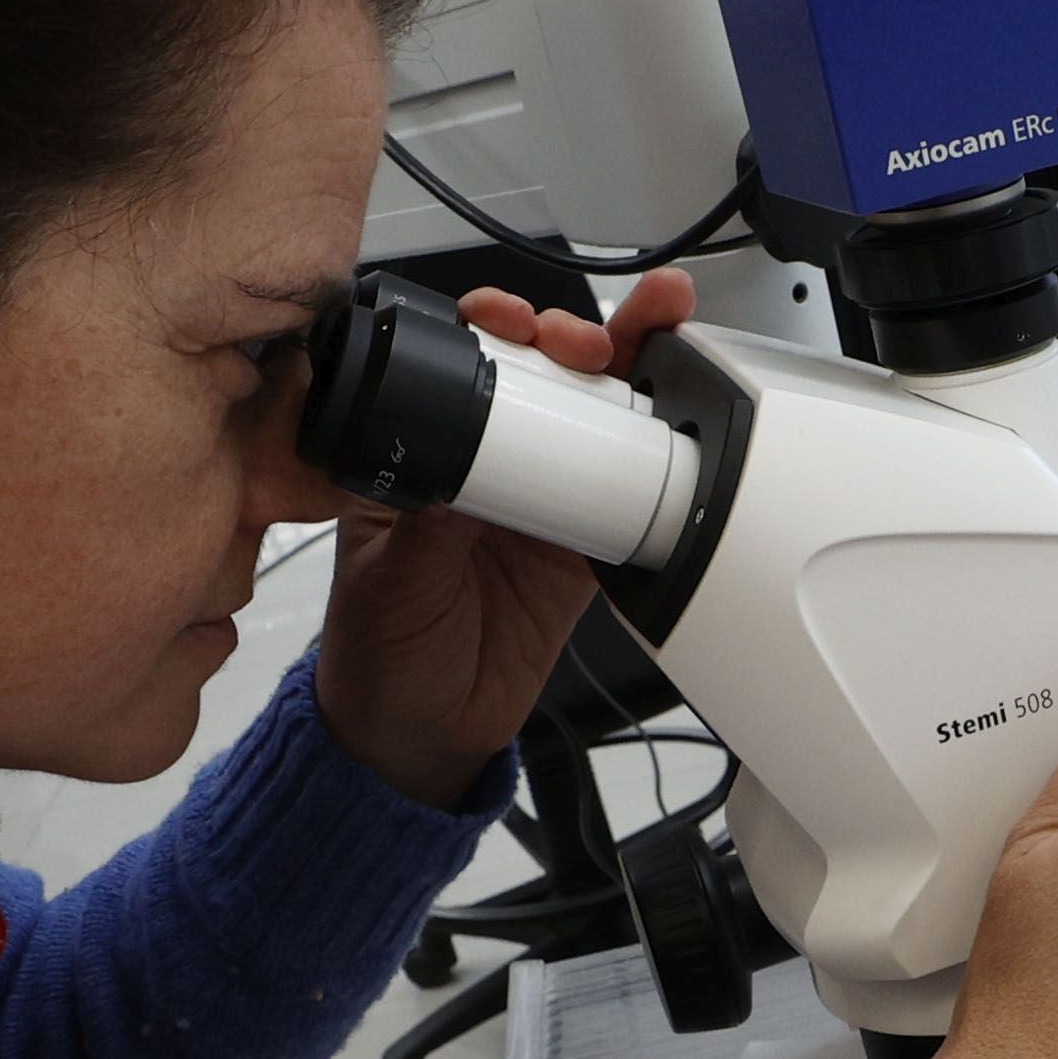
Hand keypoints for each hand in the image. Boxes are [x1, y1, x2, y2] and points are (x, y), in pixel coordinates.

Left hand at [312, 271, 697, 805]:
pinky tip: (680, 429)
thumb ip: (434, 523)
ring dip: (628, 376)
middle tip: (589, 340)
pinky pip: (629, 496)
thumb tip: (469, 462)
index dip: (492, 328)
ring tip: (656, 336)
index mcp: (421, 456)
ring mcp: (538, 506)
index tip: (511, 322)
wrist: (419, 735)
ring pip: (595, 422)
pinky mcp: (581, 551)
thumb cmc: (377, 652)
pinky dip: (659, 463)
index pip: (460, 368)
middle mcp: (484, 467)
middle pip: (543, 378)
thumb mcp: (391, 581)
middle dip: (575, 337)